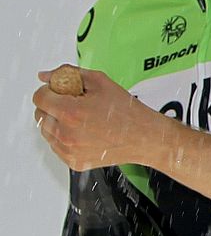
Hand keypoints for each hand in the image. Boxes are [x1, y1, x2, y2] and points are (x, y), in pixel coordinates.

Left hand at [33, 66, 164, 170]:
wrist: (146, 138)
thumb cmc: (128, 112)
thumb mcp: (100, 82)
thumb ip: (69, 74)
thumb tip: (47, 76)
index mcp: (71, 112)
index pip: (39, 97)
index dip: (50, 90)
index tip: (60, 91)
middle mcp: (67, 134)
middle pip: (40, 114)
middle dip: (53, 106)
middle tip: (75, 104)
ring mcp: (69, 150)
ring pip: (46, 131)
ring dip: (57, 122)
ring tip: (81, 119)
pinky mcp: (74, 162)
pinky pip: (56, 146)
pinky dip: (65, 138)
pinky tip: (84, 132)